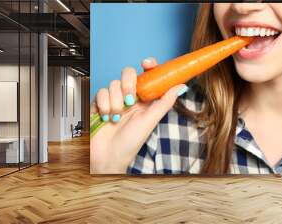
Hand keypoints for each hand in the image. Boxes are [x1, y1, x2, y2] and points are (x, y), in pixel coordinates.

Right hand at [90, 57, 187, 173]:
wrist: (108, 157)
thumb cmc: (130, 143)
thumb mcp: (150, 121)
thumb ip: (165, 102)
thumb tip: (181, 86)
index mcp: (145, 100)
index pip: (148, 75)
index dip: (148, 66)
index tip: (146, 63)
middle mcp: (130, 97)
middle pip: (128, 74)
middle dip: (128, 84)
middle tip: (130, 99)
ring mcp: (115, 99)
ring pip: (114, 83)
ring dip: (116, 101)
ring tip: (117, 117)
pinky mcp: (100, 103)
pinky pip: (101, 92)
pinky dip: (104, 104)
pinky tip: (107, 117)